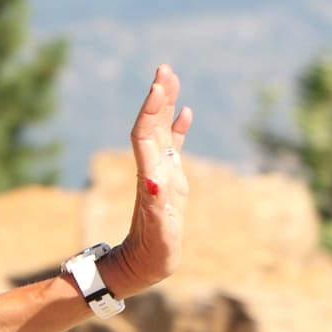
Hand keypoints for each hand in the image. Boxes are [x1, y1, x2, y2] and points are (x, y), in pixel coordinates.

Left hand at [102, 65, 191, 297]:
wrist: (145, 264)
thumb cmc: (153, 252)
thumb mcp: (157, 232)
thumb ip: (156, 208)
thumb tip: (153, 183)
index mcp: (149, 177)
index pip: (145, 135)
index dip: (151, 110)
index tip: (158, 85)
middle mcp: (152, 169)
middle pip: (151, 125)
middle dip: (158, 96)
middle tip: (164, 67)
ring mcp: (160, 172)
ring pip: (161, 130)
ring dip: (166, 104)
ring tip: (171, 77)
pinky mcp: (169, 180)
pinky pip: (173, 147)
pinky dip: (178, 127)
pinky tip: (186, 111)